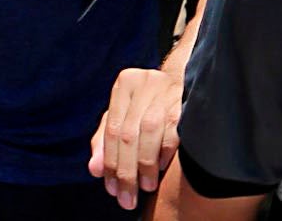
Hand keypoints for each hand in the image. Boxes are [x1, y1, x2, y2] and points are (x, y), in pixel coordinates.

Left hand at [88, 67, 184, 209]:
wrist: (186, 84)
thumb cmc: (149, 105)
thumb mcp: (124, 117)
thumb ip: (105, 142)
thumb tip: (94, 170)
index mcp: (125, 85)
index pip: (112, 129)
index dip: (110, 162)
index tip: (112, 189)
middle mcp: (144, 84)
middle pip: (129, 133)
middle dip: (126, 170)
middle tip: (127, 197)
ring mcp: (166, 91)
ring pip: (149, 131)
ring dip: (145, 164)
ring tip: (145, 186)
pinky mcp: (186, 102)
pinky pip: (174, 129)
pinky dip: (165, 151)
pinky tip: (161, 167)